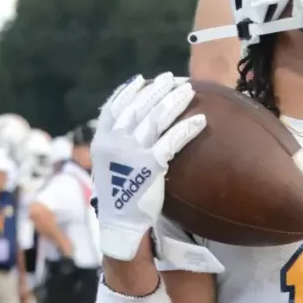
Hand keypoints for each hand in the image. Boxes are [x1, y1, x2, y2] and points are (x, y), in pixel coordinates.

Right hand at [91, 73, 206, 260]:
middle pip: (138, 107)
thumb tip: (134, 126)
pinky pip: (172, 140)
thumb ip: (118, 144)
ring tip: (189, 90)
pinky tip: (200, 120)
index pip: (114, 108)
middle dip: (156, 89)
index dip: (128, 92)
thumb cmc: (121, 194)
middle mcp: (115, 142)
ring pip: (156, 118)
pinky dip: (187, 128)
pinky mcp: (151, 165)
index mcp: (102, 140)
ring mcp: (132, 152)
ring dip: (174, 101)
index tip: (141, 80)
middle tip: (171, 79)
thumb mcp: (111, 165)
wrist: (121, 223)